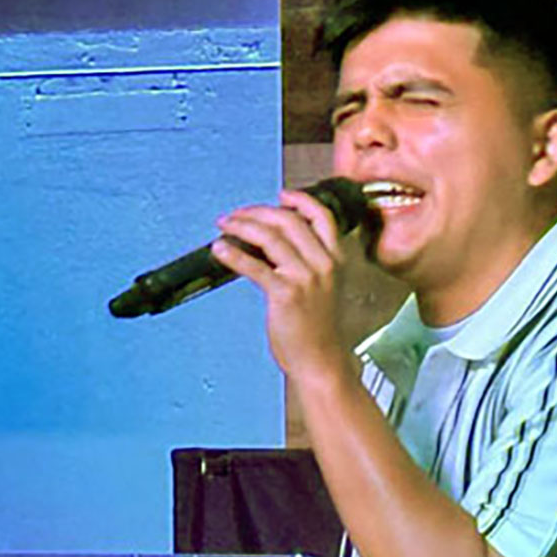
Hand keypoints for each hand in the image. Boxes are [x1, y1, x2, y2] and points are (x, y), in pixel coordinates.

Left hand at [211, 188, 360, 385]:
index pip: (322, 216)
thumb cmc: (318, 328)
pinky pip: (254, 266)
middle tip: (236, 215)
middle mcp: (324, 264)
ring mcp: (306, 278)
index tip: (282, 195)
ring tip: (224, 226)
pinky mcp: (286, 295)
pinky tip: (219, 250)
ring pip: (270, 237)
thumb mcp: (324, 287)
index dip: (300, 200)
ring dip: (241, 226)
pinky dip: (233, 254)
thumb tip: (269, 240)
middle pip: (288, 220)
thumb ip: (307, 262)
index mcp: (337, 259)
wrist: (321, 362)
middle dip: (258, 212)